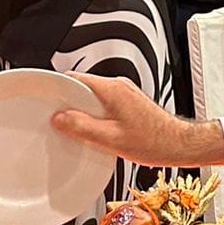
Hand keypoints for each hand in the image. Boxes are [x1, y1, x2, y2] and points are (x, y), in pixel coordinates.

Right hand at [54, 76, 223, 169]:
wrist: (180, 146)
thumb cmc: (154, 142)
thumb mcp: (111, 139)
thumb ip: (83, 127)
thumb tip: (60, 118)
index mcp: (112, 90)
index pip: (74, 79)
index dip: (56, 88)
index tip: (43, 98)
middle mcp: (119, 87)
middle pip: (82, 88)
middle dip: (67, 102)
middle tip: (56, 119)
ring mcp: (125, 94)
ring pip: (92, 97)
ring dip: (82, 111)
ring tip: (74, 129)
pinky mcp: (128, 104)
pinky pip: (103, 104)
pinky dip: (94, 115)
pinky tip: (93, 132)